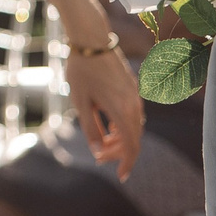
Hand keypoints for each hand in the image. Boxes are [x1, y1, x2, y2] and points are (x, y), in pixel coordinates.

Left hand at [64, 41, 145, 179]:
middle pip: (134, 138)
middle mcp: (133, 104)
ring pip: (134, 126)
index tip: (121, 176)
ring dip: (121, 139)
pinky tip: (109, 127)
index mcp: (122, 110)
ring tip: (101, 143)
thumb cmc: (81, 69)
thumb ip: (91, 128)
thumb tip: (98, 149)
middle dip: (119, 152)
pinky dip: (123, 125)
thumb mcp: (80, 102)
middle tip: (99, 159)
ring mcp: (135, 95)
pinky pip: (133, 114)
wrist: (91, 38)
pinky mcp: (132, 88)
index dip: (127, 163)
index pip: (131, 146)